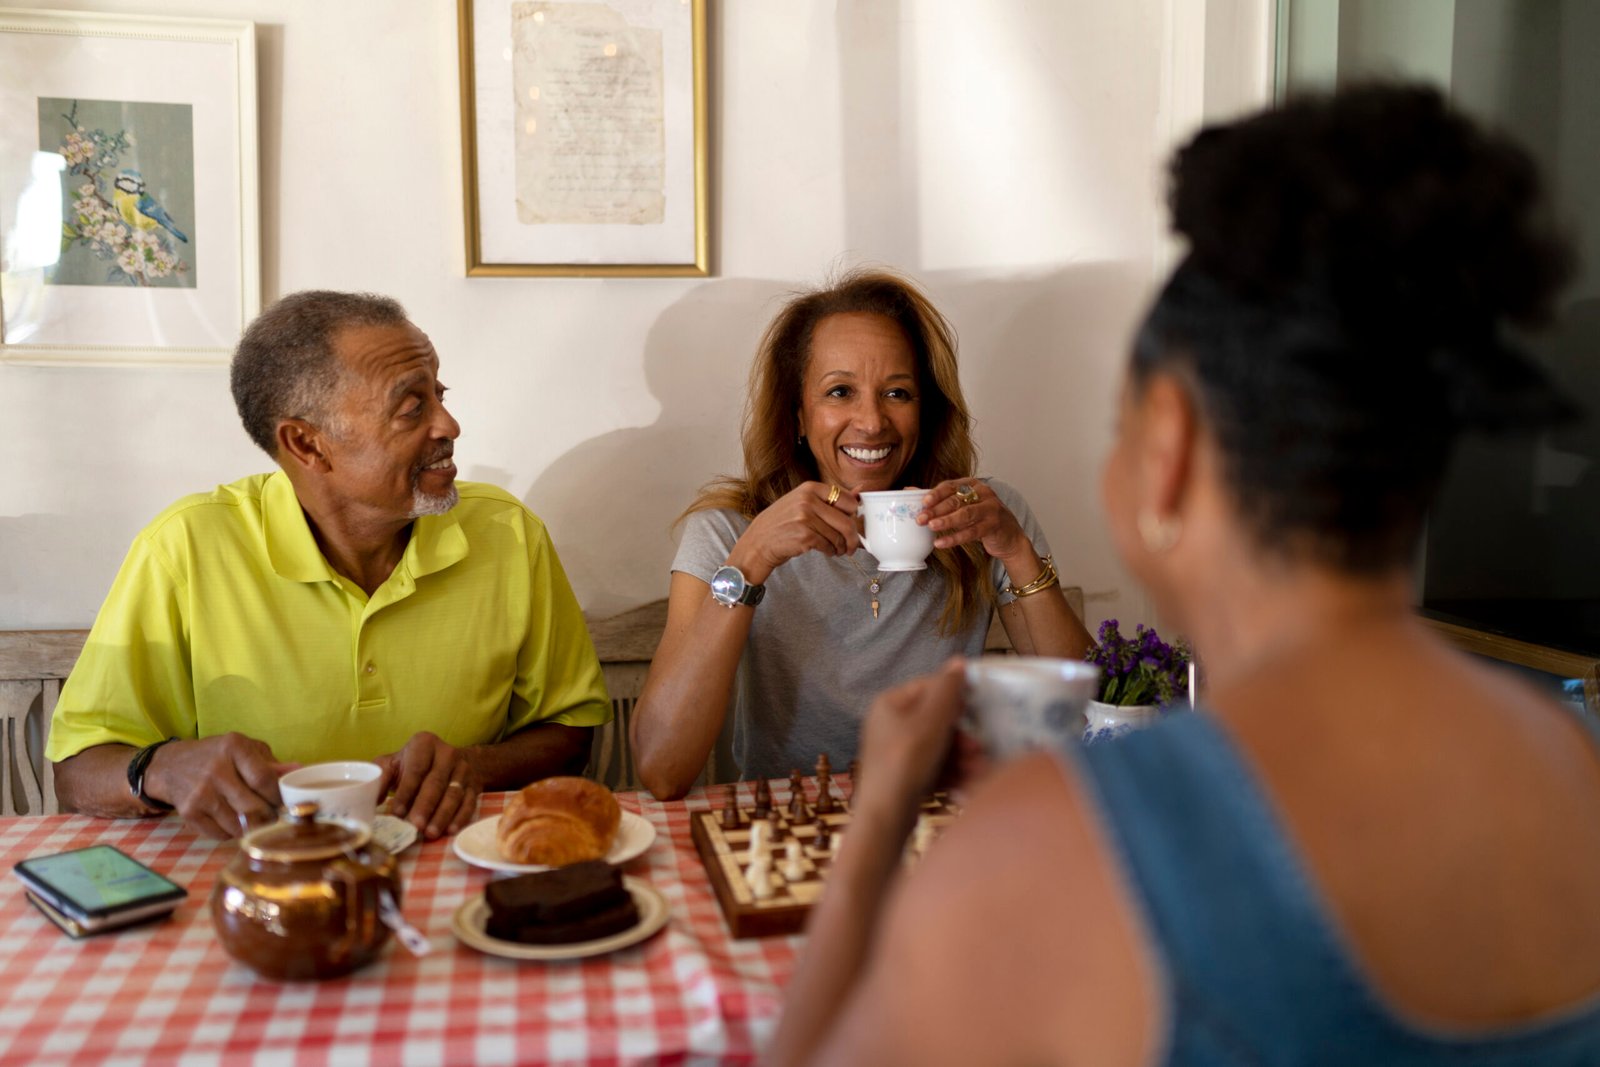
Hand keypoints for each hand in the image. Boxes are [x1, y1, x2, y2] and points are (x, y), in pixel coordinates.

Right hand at [144, 734, 297, 838]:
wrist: (171, 766)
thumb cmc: (217, 756)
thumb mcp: (244, 749)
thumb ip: (271, 763)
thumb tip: (299, 770)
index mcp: (234, 747)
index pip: (264, 779)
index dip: (279, 796)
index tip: (284, 802)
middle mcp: (216, 769)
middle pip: (253, 806)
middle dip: (268, 815)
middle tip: (272, 815)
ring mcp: (201, 793)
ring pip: (239, 824)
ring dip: (250, 826)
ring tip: (253, 818)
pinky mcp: (189, 812)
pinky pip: (221, 834)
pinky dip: (231, 832)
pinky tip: (231, 820)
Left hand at [375, 732, 480, 839]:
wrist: (452, 760)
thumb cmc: (414, 765)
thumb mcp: (394, 764)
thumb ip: (380, 778)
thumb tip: (369, 802)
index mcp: (424, 744)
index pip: (415, 770)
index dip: (406, 792)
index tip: (397, 812)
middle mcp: (447, 754)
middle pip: (435, 783)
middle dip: (425, 806)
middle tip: (415, 825)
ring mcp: (464, 769)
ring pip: (454, 794)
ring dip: (442, 815)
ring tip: (431, 833)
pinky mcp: (474, 784)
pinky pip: (469, 802)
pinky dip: (461, 817)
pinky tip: (451, 830)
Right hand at [728, 481, 861, 583]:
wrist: (758, 542)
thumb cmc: (782, 523)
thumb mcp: (803, 503)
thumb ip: (831, 499)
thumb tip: (861, 492)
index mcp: (810, 488)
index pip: (848, 500)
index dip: (853, 515)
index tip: (852, 522)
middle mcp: (808, 500)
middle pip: (847, 520)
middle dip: (853, 537)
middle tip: (851, 545)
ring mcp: (806, 518)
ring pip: (839, 536)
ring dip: (841, 547)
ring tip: (836, 549)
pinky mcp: (805, 536)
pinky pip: (829, 546)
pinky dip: (831, 551)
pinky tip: (826, 551)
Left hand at [853, 659, 970, 824]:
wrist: (884, 818)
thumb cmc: (905, 762)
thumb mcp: (930, 721)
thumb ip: (947, 690)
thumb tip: (959, 661)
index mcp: (890, 703)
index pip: (930, 687)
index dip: (956, 697)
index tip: (978, 710)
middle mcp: (890, 724)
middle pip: (937, 720)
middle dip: (962, 735)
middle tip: (979, 748)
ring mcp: (896, 752)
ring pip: (938, 745)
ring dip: (962, 756)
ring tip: (978, 769)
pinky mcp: (904, 776)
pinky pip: (933, 766)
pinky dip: (951, 772)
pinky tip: (966, 783)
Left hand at [919, 479, 1028, 560]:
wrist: (1008, 536)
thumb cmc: (980, 518)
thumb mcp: (961, 506)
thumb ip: (938, 499)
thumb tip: (908, 490)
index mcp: (972, 484)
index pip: (951, 486)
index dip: (935, 494)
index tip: (922, 502)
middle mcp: (983, 493)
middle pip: (956, 500)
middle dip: (936, 510)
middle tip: (921, 519)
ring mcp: (991, 508)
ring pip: (965, 514)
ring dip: (947, 521)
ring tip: (931, 527)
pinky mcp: (994, 525)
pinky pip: (972, 532)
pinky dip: (955, 538)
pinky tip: (941, 543)